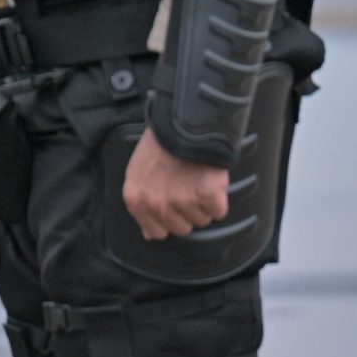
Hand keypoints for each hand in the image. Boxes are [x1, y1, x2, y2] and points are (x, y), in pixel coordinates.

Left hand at [122, 124, 231, 240]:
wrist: (182, 122)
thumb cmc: (160, 145)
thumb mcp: (137, 172)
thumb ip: (142, 204)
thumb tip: (150, 234)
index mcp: (137, 200)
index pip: (157, 232)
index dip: (168, 218)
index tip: (173, 204)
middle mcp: (158, 205)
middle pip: (182, 228)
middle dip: (187, 210)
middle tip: (186, 186)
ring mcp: (183, 201)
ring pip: (202, 220)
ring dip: (203, 203)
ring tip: (196, 178)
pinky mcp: (207, 195)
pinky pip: (219, 211)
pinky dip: (219, 198)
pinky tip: (209, 179)